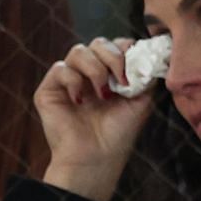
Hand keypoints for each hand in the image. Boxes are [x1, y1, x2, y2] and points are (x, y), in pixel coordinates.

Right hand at [35, 38, 157, 200]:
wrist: (97, 158)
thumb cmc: (118, 134)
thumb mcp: (141, 99)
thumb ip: (146, 74)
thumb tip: (152, 52)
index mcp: (108, 75)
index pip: (115, 46)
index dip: (124, 49)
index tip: (134, 67)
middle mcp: (87, 75)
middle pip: (97, 43)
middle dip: (112, 57)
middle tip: (120, 80)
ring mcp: (67, 82)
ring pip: (78, 51)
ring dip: (95, 69)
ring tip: (102, 93)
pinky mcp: (48, 91)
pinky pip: (59, 69)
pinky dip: (73, 81)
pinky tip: (81, 101)